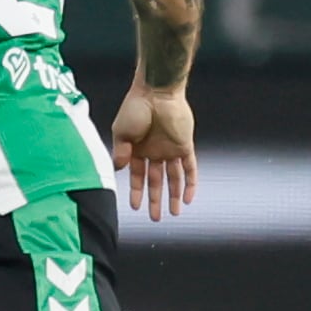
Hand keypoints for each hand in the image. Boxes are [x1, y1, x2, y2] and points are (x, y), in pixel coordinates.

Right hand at [110, 85, 196, 220]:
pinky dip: (190, 183)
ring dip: (174, 195)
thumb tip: (120, 170)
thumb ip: (121, 152)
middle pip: (156, 181)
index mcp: (137, 150)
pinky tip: (189, 197)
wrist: (156, 92)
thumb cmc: (135, 108)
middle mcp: (154, 152)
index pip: (138, 177)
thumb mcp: (121, 132)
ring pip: (174, 178)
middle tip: (156, 218)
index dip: (136, 192)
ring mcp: (170, 150)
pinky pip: (190, 168)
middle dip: (156, 200)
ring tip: (174, 213)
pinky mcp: (185, 145)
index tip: (135, 207)